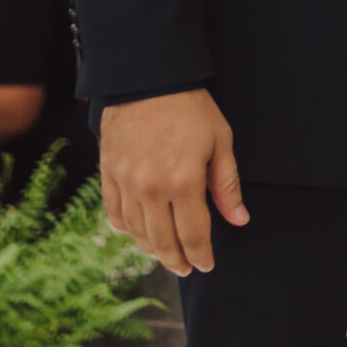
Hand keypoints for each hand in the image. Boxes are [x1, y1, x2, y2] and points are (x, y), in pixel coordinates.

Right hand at [100, 90, 247, 276]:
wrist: (148, 78)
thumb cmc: (191, 107)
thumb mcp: (220, 141)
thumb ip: (227, 185)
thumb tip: (239, 219)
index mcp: (184, 181)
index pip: (193, 234)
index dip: (201, 255)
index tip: (206, 264)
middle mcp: (151, 188)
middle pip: (162, 241)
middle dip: (177, 260)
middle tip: (185, 269)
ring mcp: (126, 181)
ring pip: (136, 232)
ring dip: (152, 248)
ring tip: (165, 254)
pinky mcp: (108, 172)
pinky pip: (114, 213)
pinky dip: (126, 228)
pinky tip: (137, 233)